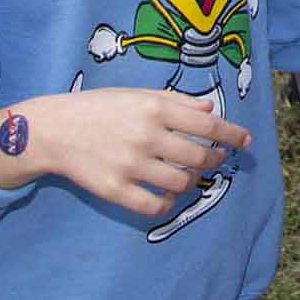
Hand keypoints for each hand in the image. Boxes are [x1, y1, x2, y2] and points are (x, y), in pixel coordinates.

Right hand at [0, 87, 250, 216]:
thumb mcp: (136, 94)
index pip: (207, 125)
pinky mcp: (115, 190)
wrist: (54, 130)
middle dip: (215, 159)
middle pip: (199, 157)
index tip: (245, 141)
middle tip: (216, 159)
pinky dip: (168, 202)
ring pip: (181, 183)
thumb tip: (210, 109)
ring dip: (192, 181)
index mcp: (154, 108)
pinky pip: (154, 205)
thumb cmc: (99, 108)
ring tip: (188, 175)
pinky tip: (167, 194)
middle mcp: (146, 136)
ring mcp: (130, 166)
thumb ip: (175, 101)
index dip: (231, 135)